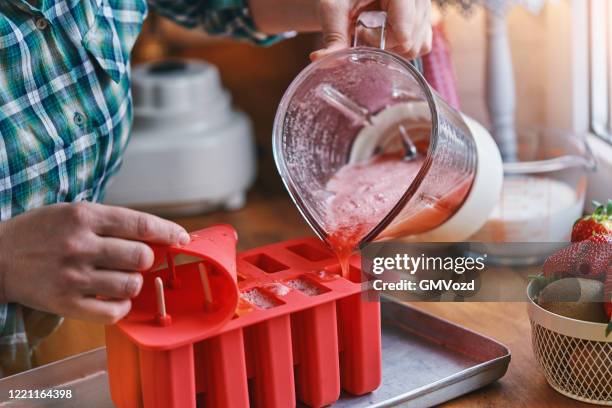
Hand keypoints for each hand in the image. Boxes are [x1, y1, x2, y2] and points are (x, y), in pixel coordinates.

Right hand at [0, 203, 189, 323]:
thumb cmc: (41, 232)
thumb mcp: (73, 212)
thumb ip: (112, 222)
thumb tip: (157, 235)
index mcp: (84, 216)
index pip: (141, 224)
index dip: (168, 232)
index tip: (182, 238)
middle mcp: (80, 245)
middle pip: (142, 257)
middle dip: (147, 260)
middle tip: (136, 260)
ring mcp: (73, 277)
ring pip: (131, 285)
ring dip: (134, 283)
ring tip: (121, 278)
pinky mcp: (65, 304)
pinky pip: (113, 312)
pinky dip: (122, 307)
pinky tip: (115, 299)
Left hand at [311, 0, 432, 60]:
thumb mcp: (334, 9)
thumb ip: (332, 35)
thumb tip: (320, 59)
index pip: (403, 32)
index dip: (379, 40)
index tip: (361, 29)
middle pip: (410, 42)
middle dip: (384, 46)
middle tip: (364, 32)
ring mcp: (425, 8)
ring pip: (418, 46)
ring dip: (392, 49)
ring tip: (375, 33)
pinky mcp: (425, 19)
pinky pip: (422, 45)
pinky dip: (403, 49)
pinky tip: (385, 38)